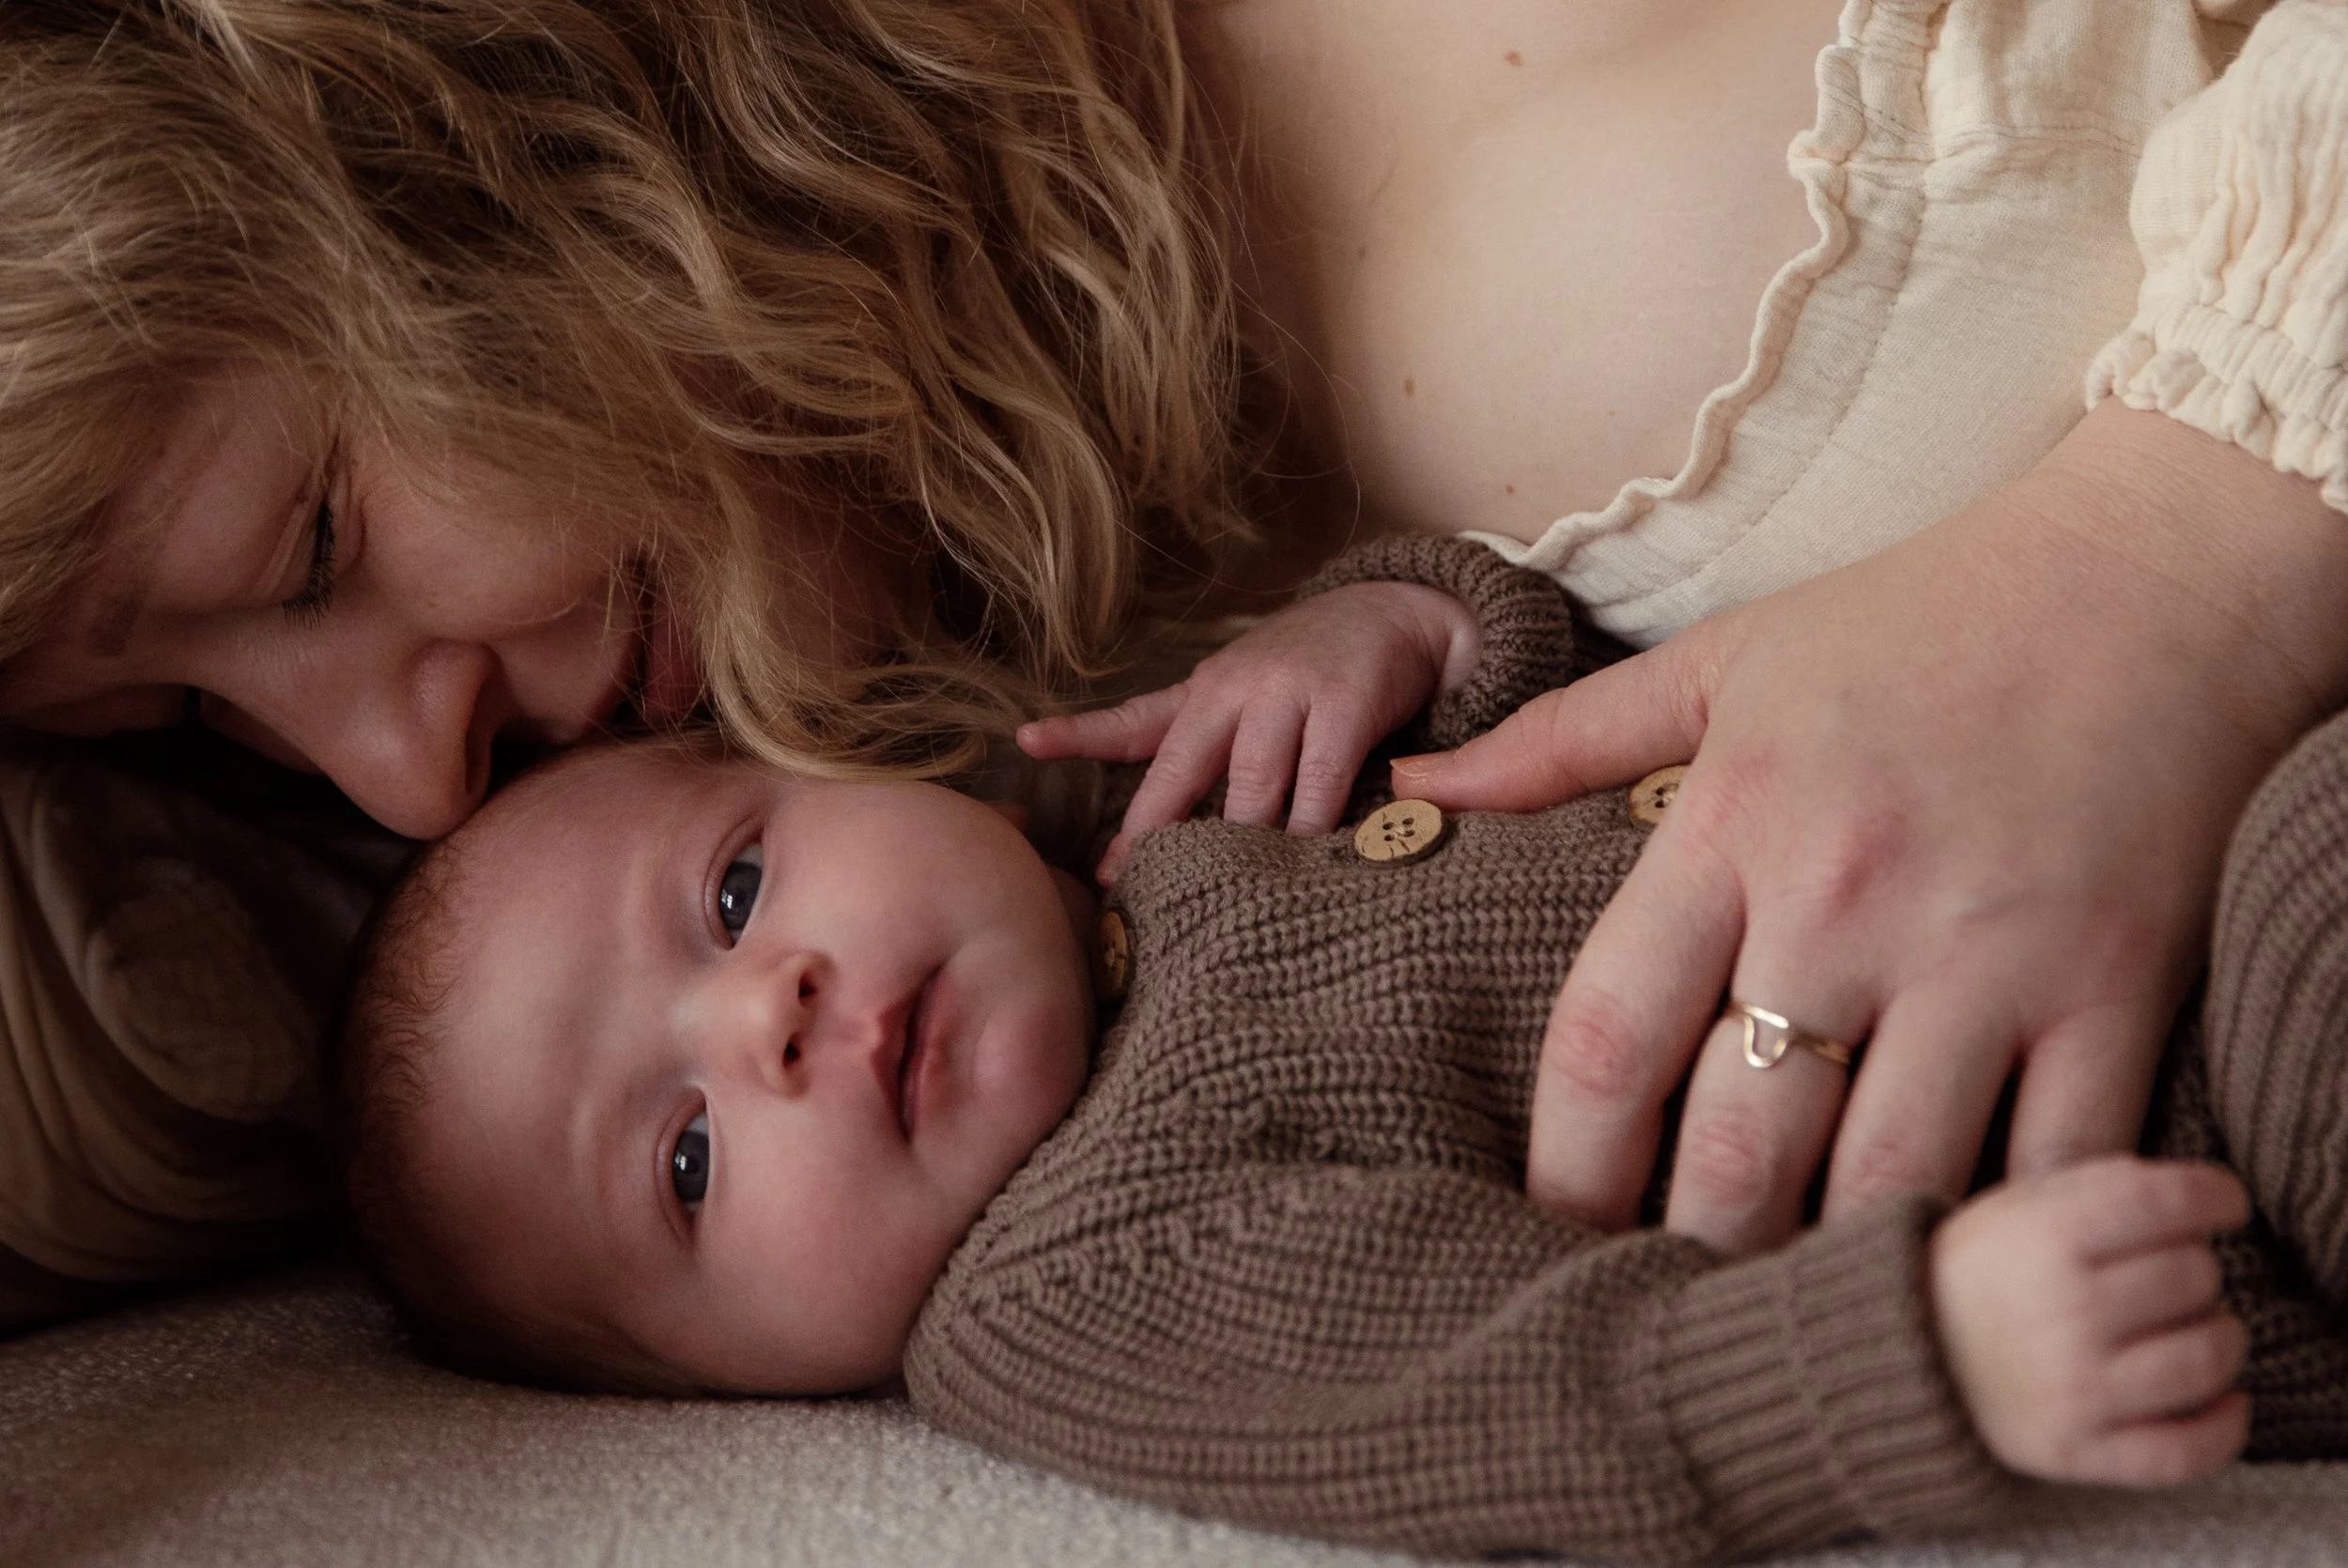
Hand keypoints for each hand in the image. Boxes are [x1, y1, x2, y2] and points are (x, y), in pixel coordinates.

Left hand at [1019, 581, 1478, 880]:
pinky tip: (1303, 866)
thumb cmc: (1300, 666)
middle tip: (1137, 889)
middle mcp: (1237, 689)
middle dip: (1156, 831)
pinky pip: (1322, 782)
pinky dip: (1311, 828)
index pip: (1133, 728)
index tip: (1035, 759)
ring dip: (1238, 841)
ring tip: (1219, 895)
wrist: (1393, 613)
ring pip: (1254, 784)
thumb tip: (1073, 770)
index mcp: (1202, 692)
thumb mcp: (1226, 688)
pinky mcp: (1347, 707)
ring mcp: (1291, 695)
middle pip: (1185, 769)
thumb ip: (1163, 731)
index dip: (1080, 741)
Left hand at [1392, 403, 2347, 1253]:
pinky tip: (1957, 1268)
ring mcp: (1987, 954)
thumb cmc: (1914, 626)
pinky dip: (2005, 1236)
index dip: (1566, 1166)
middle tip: (1670, 1299)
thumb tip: (1409, 791)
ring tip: (1792, 1303)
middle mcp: (1848, 901)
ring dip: (1833, 1265)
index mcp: (1733, 824)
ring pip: (1889, 1184)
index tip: (1549, 1229)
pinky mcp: (2115, 990)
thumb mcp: (1720, 660)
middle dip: (1692, 1248)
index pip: (1609, 1037)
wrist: (2145, 584)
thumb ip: (1558, 743)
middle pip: (1740, 1146)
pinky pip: (2053, 1168)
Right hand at [1931, 1157, 2249, 1485]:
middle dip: (2193, 1270)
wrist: (1896, 1359)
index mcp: (2043, 1237)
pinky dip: (2224, 1424)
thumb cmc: (1975, 1274)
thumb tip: (2198, 1196)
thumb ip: (2099, 1185)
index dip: (2216, 1197)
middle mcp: (2064, 1311)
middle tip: (2164, 1275)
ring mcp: (2075, 1389)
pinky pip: (2190, 1448)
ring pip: (2208, 1358)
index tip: (2224, 1203)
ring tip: (2192, 1330)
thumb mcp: (2015, 1206)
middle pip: (2196, 1276)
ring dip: (2217, 1339)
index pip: (2170, 1202)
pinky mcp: (2080, 1452)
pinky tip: (2225, 1400)